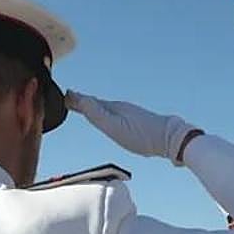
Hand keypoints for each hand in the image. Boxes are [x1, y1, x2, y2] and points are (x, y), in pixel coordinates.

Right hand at [65, 92, 199, 162]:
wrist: (170, 138)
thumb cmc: (143, 136)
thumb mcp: (116, 127)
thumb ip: (97, 115)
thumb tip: (77, 98)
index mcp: (113, 108)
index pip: (88, 102)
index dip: (75, 100)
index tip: (62, 95)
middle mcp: (119, 108)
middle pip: (96, 103)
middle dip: (82, 101)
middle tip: (68, 98)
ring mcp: (128, 113)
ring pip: (105, 108)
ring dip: (92, 106)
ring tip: (83, 106)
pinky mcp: (135, 121)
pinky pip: (113, 114)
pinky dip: (104, 113)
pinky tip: (108, 117)